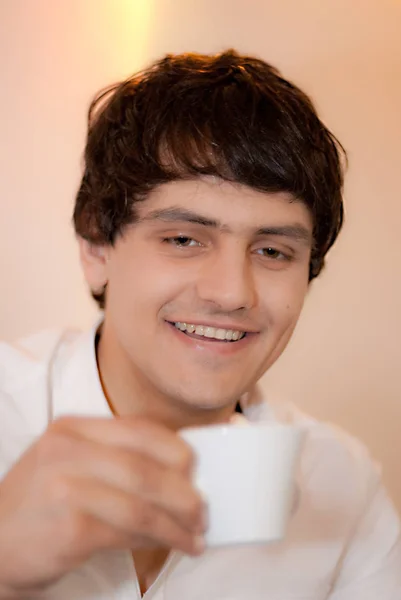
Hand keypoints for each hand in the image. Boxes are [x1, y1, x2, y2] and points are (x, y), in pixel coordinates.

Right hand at [0, 416, 204, 596]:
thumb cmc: (39, 505)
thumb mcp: (66, 464)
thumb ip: (112, 458)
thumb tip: (177, 473)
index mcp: (73, 429)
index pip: (139, 428)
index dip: (175, 449)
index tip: (196, 469)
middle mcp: (68, 451)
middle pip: (146, 467)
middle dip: (184, 492)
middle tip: (203, 510)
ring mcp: (66, 488)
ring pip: (142, 504)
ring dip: (177, 524)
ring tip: (195, 536)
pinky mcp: (69, 528)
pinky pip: (127, 533)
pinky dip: (157, 541)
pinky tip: (172, 546)